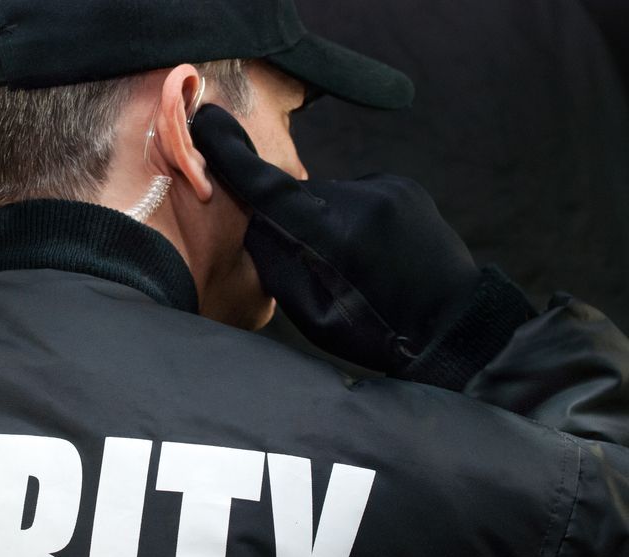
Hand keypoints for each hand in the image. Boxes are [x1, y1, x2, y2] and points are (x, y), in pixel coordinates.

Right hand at [191, 104, 534, 387]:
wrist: (450, 326)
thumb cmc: (373, 331)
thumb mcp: (309, 312)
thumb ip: (276, 262)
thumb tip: (253, 223)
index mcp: (326, 236)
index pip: (265, 184)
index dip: (231, 153)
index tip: (208, 122)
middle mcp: (355, 199)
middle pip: (297, 197)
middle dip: (296, 223)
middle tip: (322, 267)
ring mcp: (384, 188)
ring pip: (328, 197)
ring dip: (329, 222)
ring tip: (359, 264)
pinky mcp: (402, 186)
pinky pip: (358, 194)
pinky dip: (355, 217)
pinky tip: (376, 250)